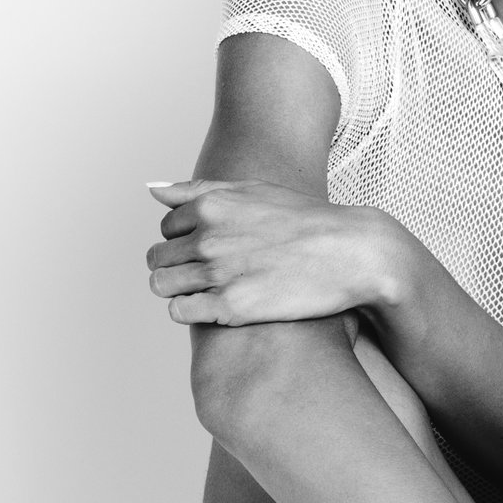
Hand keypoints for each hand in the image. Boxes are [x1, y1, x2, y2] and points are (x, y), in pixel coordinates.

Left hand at [146, 181, 396, 326]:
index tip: (213, 250)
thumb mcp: (252, 191)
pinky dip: (190, 311)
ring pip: (162, 285)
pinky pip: (179, 312)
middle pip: (159, 258)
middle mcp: (208, 236)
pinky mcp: (231, 306)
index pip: (166, 228)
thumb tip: (152, 189)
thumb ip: (198, 189)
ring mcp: (217, 272)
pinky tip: (217, 306)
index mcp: (211, 204)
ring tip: (211, 292)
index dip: (186, 241)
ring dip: (179, 290)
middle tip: (212, 274)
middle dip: (177, 266)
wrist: (351, 253)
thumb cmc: (305, 221)